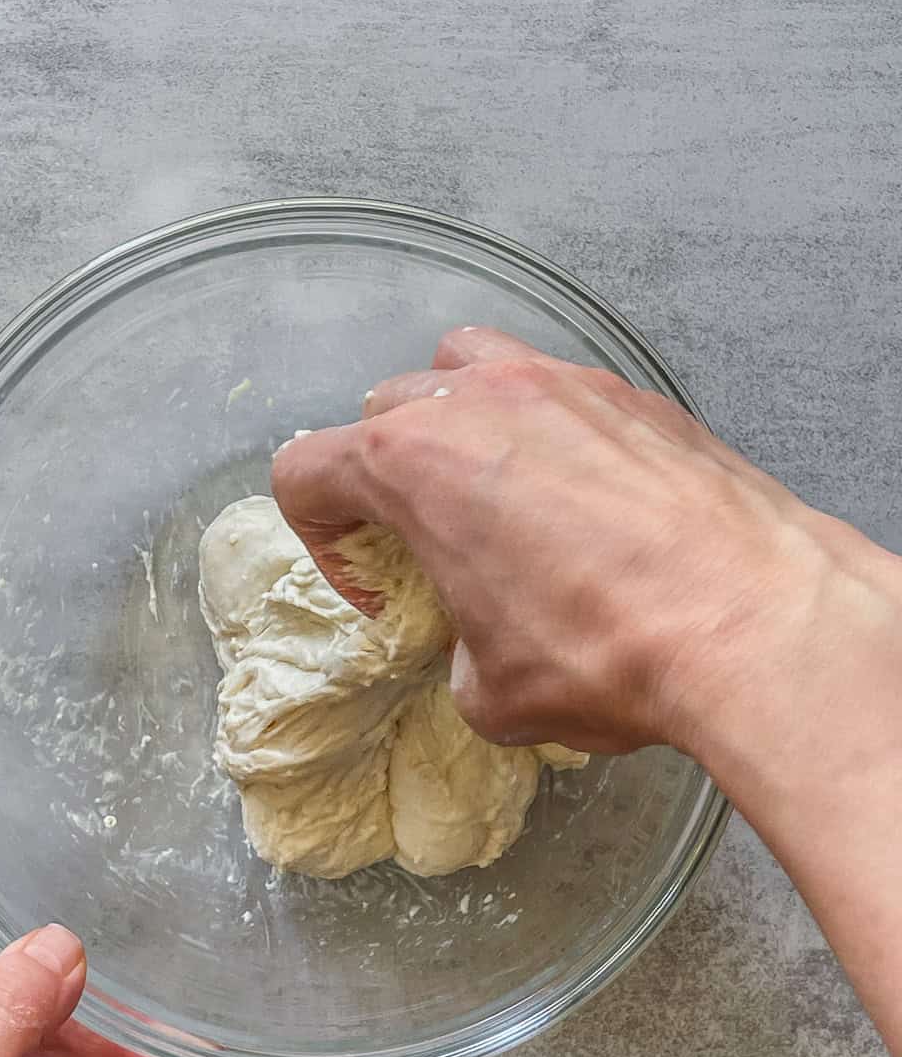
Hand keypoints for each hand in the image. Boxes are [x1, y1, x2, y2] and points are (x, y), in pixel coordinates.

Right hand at [273, 328, 901, 1056]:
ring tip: (496, 488)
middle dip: (388, 475)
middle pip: (383, 408)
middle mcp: (476, 400)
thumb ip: (457, 655)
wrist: (753, 620)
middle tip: (430, 544)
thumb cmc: (604, 651)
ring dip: (459, 419)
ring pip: (468, 363)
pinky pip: (560, 389)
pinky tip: (590, 500)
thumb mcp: (493, 693)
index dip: (322, 541)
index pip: (305, 470)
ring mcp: (561, 384)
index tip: (377, 591)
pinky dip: (550, 430)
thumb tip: (481, 653)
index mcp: (410, 465)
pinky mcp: (635, 395)